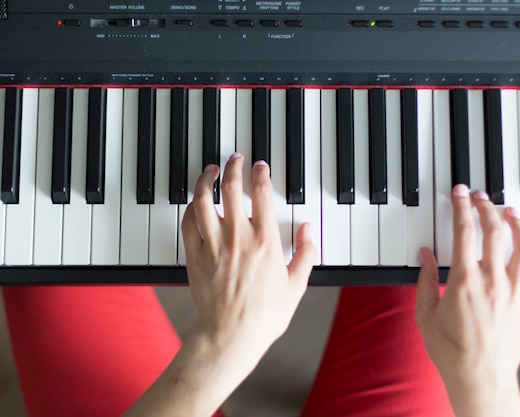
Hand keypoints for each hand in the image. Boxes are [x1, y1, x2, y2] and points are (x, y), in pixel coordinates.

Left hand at [123, 155, 314, 416]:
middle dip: (233, 167)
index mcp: (265, 242)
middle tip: (235, 158)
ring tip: (210, 170)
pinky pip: (188, 223)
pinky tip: (195, 202)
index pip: (261, 194)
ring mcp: (213, 245)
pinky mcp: (195, 256)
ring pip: (204, 200)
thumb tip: (309, 229)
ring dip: (206, 180)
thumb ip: (306, 253)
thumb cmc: (264, 314)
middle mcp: (238, 238)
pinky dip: (191, 207)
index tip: (260, 166)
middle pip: (231, 189)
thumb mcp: (296, 285)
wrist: (231, 335)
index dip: (260, 173)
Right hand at [415, 184, 519, 416]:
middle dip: (487, 208)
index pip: (464, 232)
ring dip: (516, 224)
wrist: (480, 378)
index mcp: (464, 281)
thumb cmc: (451, 351)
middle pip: (494, 232)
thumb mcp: (424, 315)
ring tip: (509, 211)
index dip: (461, 207)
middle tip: (481, 196)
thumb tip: (424, 255)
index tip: (460, 194)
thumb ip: (424, 280)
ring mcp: (514, 293)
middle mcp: (493, 282)